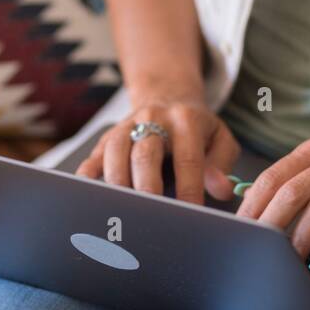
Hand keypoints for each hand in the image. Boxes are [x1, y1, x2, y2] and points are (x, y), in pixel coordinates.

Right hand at [75, 98, 241, 205]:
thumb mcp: (219, 137)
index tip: (190, 213)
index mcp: (187, 121)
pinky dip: (89, 172)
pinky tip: (87, 190)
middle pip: (146, 154)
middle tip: (151, 213)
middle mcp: (154, 120)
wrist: (167, 96)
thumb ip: (222, 164)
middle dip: (147, 186)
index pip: (188, 159)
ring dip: (118, 182)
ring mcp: (127, 126)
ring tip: (122, 209)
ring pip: (116, 152)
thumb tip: (221, 189)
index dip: (190, 188)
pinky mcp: (108, 137)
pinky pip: (94, 154)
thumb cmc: (196, 128)